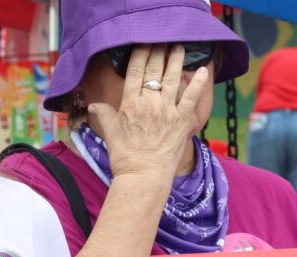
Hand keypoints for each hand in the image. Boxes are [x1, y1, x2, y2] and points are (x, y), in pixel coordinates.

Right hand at [88, 44, 207, 180]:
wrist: (143, 176)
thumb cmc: (125, 157)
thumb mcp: (110, 133)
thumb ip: (103, 115)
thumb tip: (93, 106)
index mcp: (130, 104)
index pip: (135, 71)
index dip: (141, 54)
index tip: (144, 42)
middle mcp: (149, 102)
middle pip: (154, 70)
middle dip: (158, 52)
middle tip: (162, 40)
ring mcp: (167, 110)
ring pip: (172, 78)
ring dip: (176, 60)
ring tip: (179, 47)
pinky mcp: (182, 120)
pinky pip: (192, 97)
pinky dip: (198, 83)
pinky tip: (203, 71)